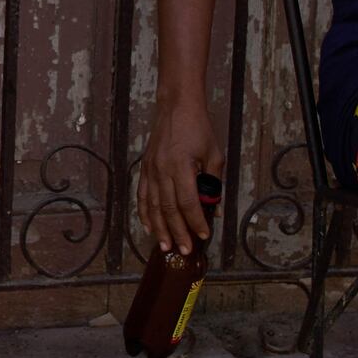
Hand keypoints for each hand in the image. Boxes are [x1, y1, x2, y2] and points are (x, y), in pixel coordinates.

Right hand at [139, 97, 221, 258]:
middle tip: (184, 250)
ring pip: (153, 206)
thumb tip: (215, 208)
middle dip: (177, 232)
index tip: (203, 235)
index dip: (196, 222)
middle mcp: (162, 170)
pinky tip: (148, 226)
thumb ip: (214, 182)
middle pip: (169, 209)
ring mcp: (151, 169)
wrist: (176, 107)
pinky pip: (143, 195)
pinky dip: (144, 212)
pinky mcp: (145, 168)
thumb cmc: (198, 128)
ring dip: (159, 228)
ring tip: (165, 245)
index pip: (188, 202)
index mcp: (181, 166)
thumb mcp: (214, 154)